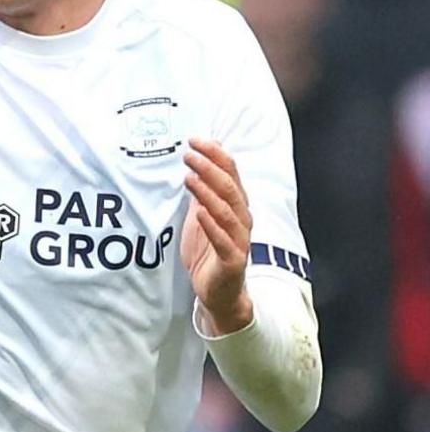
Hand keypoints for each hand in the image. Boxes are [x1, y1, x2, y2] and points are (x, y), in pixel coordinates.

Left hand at [181, 138, 252, 332]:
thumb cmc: (209, 252)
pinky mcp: (232, 261)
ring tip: (189, 176)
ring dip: (208, 192)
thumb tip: (199, 160)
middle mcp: (242, 220)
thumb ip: (203, 191)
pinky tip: (199, 212)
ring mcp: (239, 240)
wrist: (218, 292)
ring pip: (228, 211)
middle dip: (210, 168)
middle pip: (230, 188)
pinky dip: (212, 225)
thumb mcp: (201, 216)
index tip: (195, 140)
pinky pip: (224, 241)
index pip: (230, 174)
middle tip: (188, 154)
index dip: (216, 155)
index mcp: (235, 207)